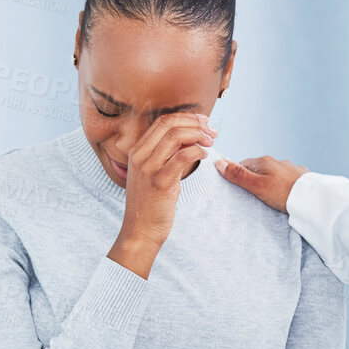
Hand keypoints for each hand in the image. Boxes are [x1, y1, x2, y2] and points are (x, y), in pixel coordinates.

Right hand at [109, 112, 216, 278]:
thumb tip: (189, 137)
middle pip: (169, 124)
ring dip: (198, 135)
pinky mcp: (160, 182)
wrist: (140, 230)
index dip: (186, 117)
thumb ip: (165, 154)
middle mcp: (140, 156)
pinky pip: (182, 157)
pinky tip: (205, 156)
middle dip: (195, 123)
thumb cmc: (151, 203)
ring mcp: (148, 168)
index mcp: (137, 151)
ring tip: (211, 141)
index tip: (203, 122)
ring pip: (176, 137)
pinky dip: (197, 152)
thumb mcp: (154, 173)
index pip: (162, 121)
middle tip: (211, 131)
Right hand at [217, 155, 307, 212]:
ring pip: (272, 173)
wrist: (311, 199)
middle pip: (258, 168)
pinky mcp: (300, 176)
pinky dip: (281, 184)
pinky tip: (282, 193)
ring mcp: (290, 168)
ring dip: (268, 181)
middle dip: (253, 178)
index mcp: (264, 161)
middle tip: (250, 194)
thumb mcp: (256, 186)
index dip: (238, 175)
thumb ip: (238, 175)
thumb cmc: (283, 193)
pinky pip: (285, 179)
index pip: (243, 164)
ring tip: (267, 195)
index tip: (236, 187)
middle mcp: (277, 161)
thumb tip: (219, 162)